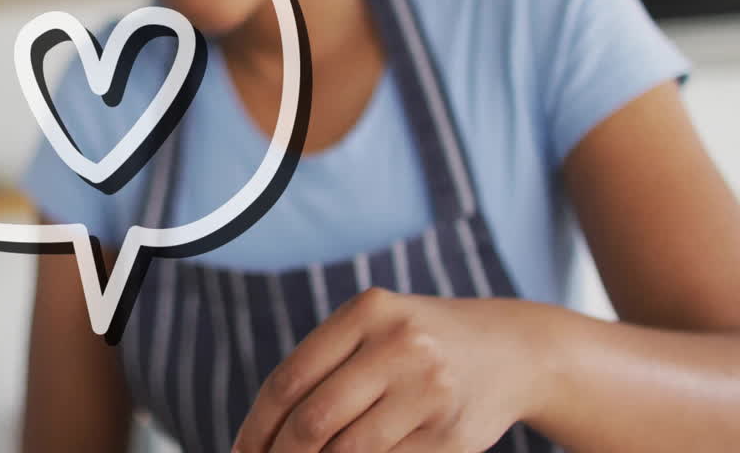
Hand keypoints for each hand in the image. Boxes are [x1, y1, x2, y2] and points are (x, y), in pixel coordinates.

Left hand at [232, 287, 550, 452]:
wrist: (512, 350)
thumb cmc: (418, 343)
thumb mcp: (373, 329)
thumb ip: (322, 366)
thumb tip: (262, 433)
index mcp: (367, 312)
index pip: (290, 379)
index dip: (257, 426)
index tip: (239, 452)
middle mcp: (399, 346)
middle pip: (314, 420)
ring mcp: (429, 391)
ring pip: (349, 452)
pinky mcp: (451, 435)